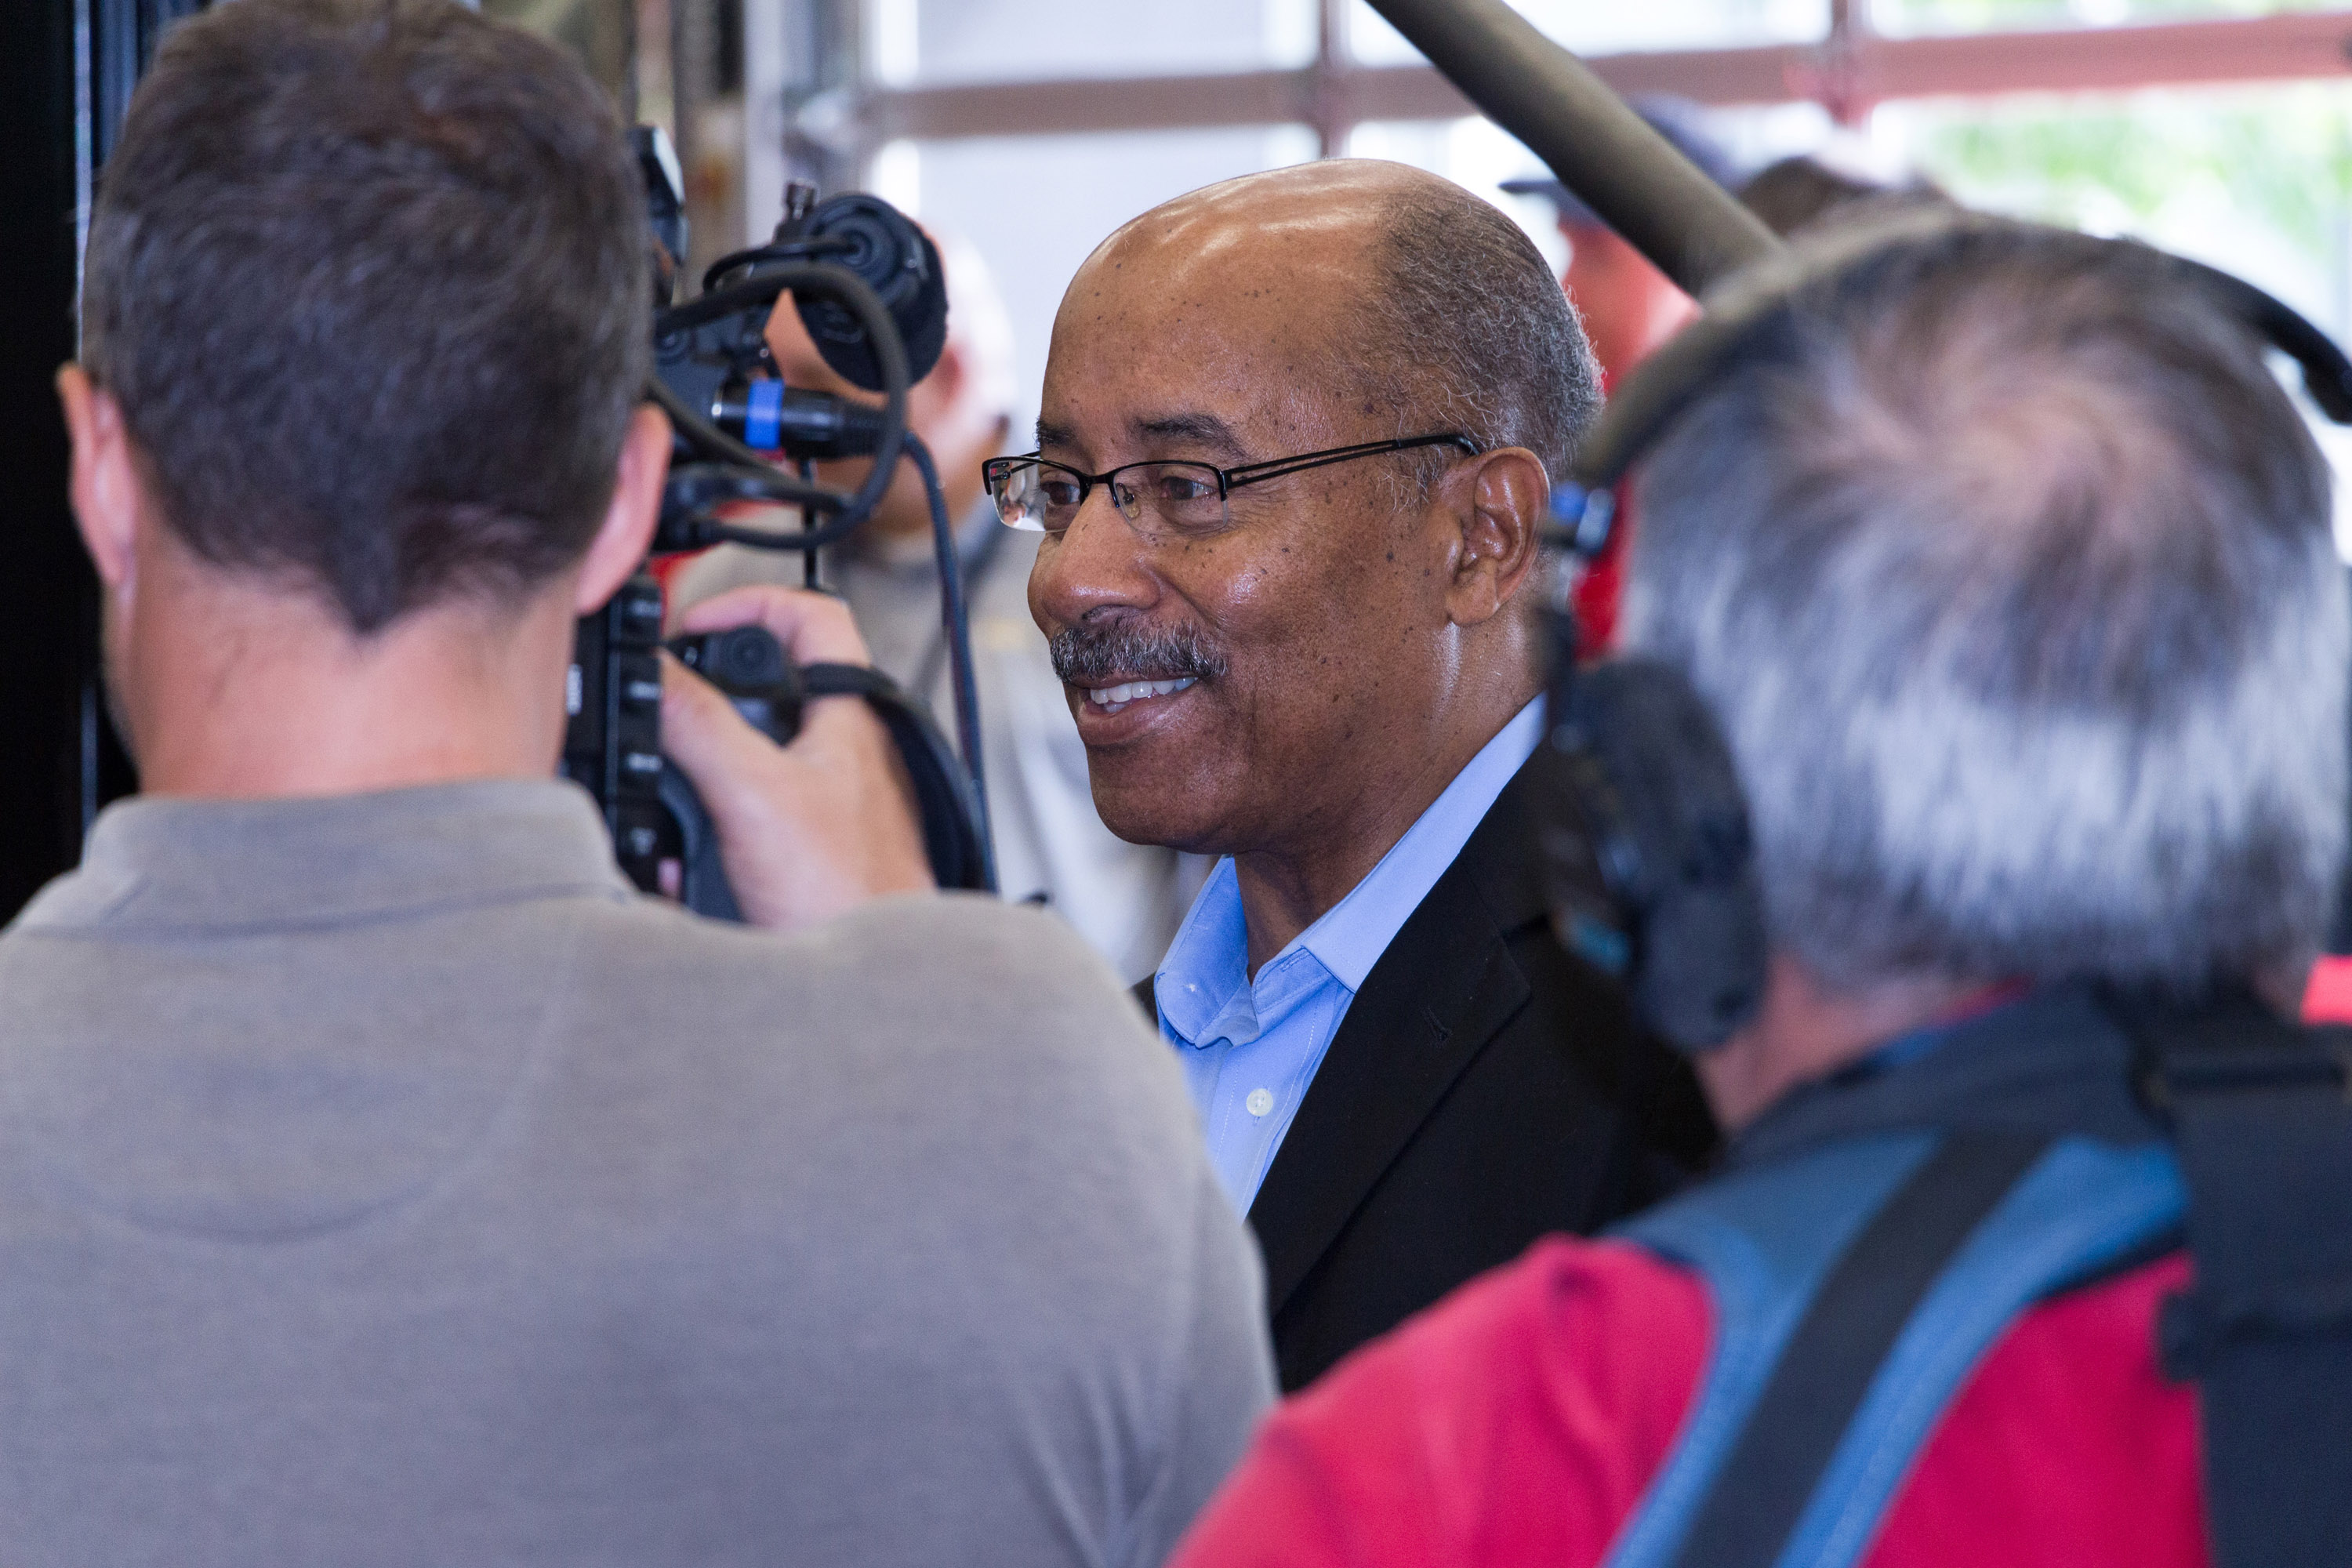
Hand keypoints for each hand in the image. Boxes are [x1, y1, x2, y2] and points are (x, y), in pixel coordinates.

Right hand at [659, 585, 934, 929]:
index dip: (750, 604)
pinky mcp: (809, 852)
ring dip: (696, 780)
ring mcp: (830, 803)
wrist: (870, 992)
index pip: (813, 615)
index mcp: (850, 716)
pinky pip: (745, 821)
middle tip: (662, 710)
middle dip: (704, 703)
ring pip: (748, 760)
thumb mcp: (753, 793)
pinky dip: (706, 834)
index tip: (692, 626)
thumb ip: (699, 725)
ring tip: (666, 802)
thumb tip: (650, 669)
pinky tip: (680, 867)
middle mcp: (846, 752)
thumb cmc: (845, 894)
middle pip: (768, 688)